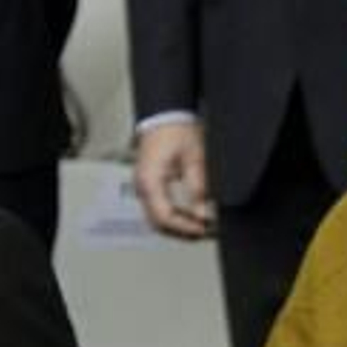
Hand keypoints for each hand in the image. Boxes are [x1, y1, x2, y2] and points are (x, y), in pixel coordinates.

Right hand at [133, 122, 213, 238]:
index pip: (165, 217)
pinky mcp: (148, 185)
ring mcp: (143, 187)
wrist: (165, 114)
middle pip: (158, 223)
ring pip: (157, 219)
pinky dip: (174, 216)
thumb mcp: (194, 159)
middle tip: (204, 232)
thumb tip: (204, 213)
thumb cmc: (176, 130)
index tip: (204, 229)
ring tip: (199, 226)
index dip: (186, 226)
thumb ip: (198, 188)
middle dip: (181, 231)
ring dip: (178, 226)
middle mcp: (142, 187)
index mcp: (151, 181)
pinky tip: (189, 216)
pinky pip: (158, 209)